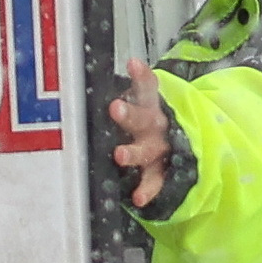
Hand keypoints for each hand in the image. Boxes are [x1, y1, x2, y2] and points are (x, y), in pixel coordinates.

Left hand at [111, 62, 175, 211]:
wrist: (186, 147)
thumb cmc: (147, 123)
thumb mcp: (141, 105)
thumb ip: (121, 96)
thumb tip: (75, 85)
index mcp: (149, 105)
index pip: (147, 86)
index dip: (141, 75)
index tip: (133, 64)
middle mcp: (156, 125)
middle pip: (143, 117)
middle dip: (129, 114)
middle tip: (115, 109)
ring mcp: (160, 150)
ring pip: (148, 150)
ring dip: (134, 153)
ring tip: (120, 156)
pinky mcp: (162, 172)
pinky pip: (155, 181)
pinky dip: (147, 190)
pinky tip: (138, 198)